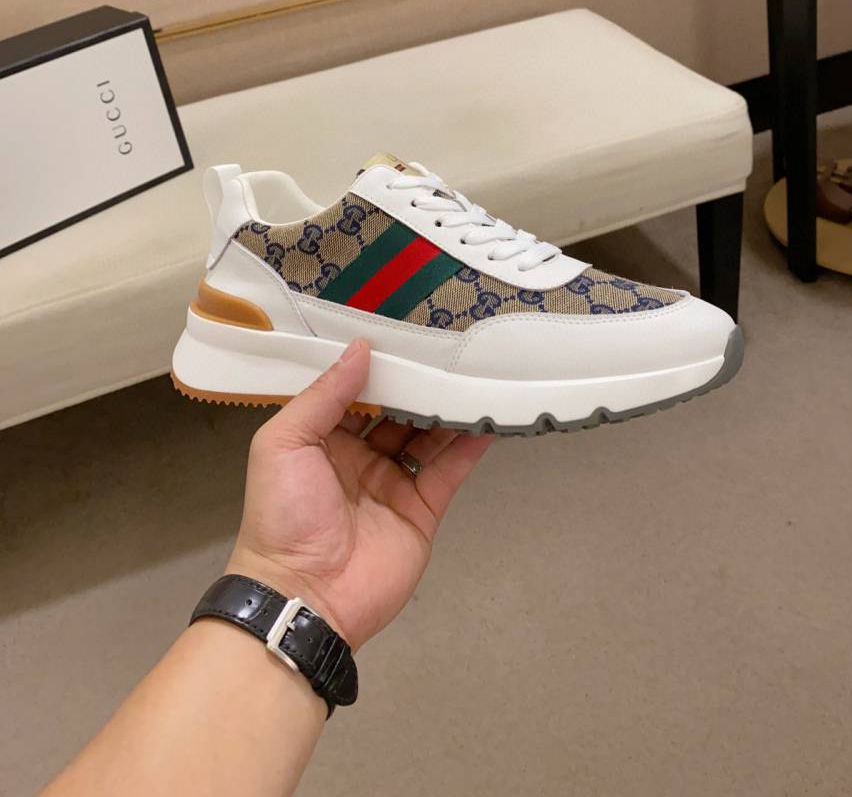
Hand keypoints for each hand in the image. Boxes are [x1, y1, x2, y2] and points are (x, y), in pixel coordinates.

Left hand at [227, 339, 491, 650]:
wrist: (305, 597)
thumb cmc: (283, 515)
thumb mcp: (284, 444)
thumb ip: (324, 395)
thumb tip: (360, 348)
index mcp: (321, 439)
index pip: (354, 392)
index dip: (377, 367)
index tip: (404, 336)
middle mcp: (358, 457)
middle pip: (396, 411)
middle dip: (418, 384)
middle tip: (447, 351)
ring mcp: (393, 484)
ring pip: (427, 436)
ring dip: (447, 409)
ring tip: (473, 376)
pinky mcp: (422, 509)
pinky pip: (448, 470)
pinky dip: (468, 444)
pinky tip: (486, 417)